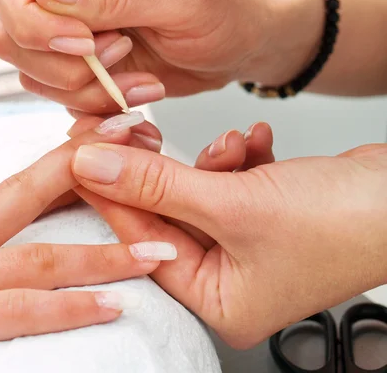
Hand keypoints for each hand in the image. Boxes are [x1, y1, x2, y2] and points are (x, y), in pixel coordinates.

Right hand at [0, 0, 323, 113]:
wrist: (243, 42)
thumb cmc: (224, 5)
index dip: (28, 16)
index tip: (83, 40)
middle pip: (10, 33)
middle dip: (59, 62)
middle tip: (119, 56)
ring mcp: (75, 36)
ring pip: (32, 73)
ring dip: (83, 89)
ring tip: (137, 78)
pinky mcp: (86, 71)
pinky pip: (62, 98)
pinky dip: (97, 106)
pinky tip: (137, 92)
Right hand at [0, 118, 175, 372]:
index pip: (15, 183)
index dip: (64, 159)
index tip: (105, 140)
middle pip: (31, 195)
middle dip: (92, 171)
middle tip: (143, 150)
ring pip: (41, 257)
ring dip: (105, 251)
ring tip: (156, 250)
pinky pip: (19, 311)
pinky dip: (68, 308)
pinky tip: (109, 306)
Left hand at [69, 123, 386, 347]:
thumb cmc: (348, 222)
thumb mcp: (237, 203)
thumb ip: (157, 184)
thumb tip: (95, 166)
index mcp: (220, 301)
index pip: (143, 244)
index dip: (112, 196)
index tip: (85, 156)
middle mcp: (230, 279)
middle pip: (168, 216)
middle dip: (163, 171)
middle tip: (137, 132)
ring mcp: (247, 245)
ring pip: (197, 193)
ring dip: (209, 161)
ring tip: (232, 145)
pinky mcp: (263, 215)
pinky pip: (229, 183)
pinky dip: (237, 159)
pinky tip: (254, 142)